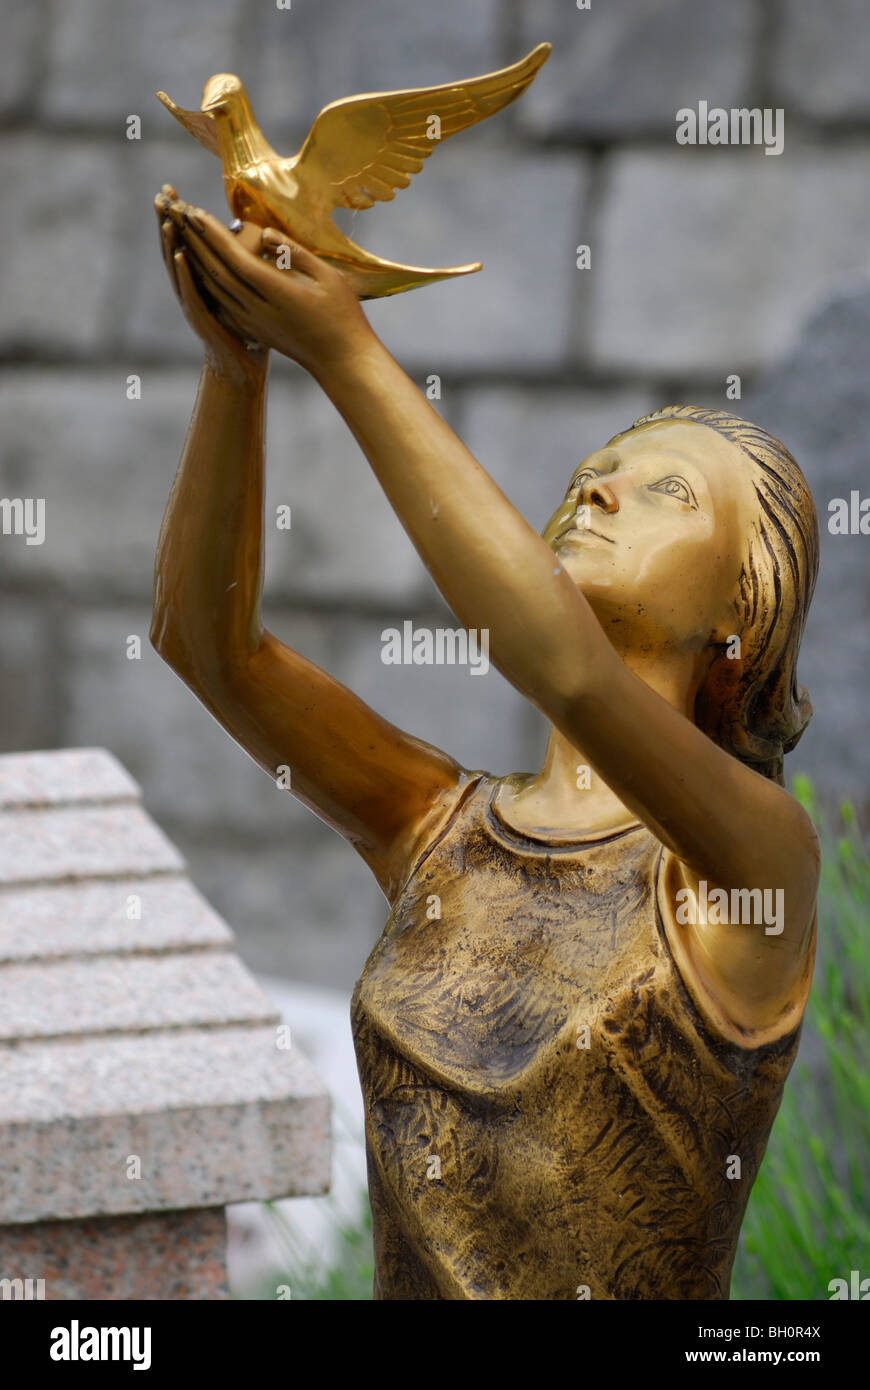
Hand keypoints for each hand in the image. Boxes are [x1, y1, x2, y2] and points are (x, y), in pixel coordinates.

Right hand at [155, 185, 267, 384]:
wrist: (245, 366)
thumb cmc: (249, 325)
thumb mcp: (248, 287)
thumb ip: (250, 261)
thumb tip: (263, 234)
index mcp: (201, 278)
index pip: (186, 240)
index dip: (178, 215)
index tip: (171, 188)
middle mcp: (192, 289)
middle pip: (175, 248)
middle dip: (167, 221)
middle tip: (161, 194)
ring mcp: (194, 305)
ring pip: (178, 270)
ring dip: (171, 243)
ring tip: (168, 218)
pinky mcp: (203, 321)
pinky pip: (191, 294)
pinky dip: (185, 274)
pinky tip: (181, 255)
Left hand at [161, 196, 374, 375]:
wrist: (340, 360)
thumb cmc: (343, 315)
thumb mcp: (328, 277)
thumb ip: (295, 253)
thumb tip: (264, 233)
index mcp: (276, 293)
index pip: (235, 259)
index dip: (212, 235)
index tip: (193, 212)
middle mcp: (257, 309)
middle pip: (216, 271)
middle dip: (194, 240)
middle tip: (176, 212)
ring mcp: (252, 322)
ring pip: (214, 287)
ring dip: (194, 258)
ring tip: (179, 232)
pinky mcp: (252, 328)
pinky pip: (220, 301)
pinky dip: (205, 280)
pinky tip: (196, 266)